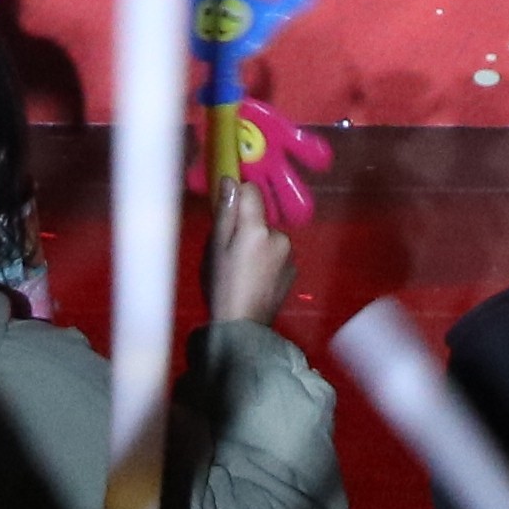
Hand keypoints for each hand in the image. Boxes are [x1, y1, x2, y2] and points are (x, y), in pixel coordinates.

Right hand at [206, 179, 295, 331]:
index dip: (238, 195)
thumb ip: (225, 212)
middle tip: (230, 251)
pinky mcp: (293, 271)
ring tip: (242, 269)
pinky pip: (277, 255)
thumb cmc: (222, 285)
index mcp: (257, 229)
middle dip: (247, 227)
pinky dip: (267, 260)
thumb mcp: (216, 247)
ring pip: (269, 237)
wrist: (243, 327)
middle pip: (261, 218)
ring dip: (258, 245)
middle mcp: (279, 236)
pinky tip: (255, 279)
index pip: (252, 191)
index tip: (227, 210)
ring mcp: (289, 255)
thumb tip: (231, 180)